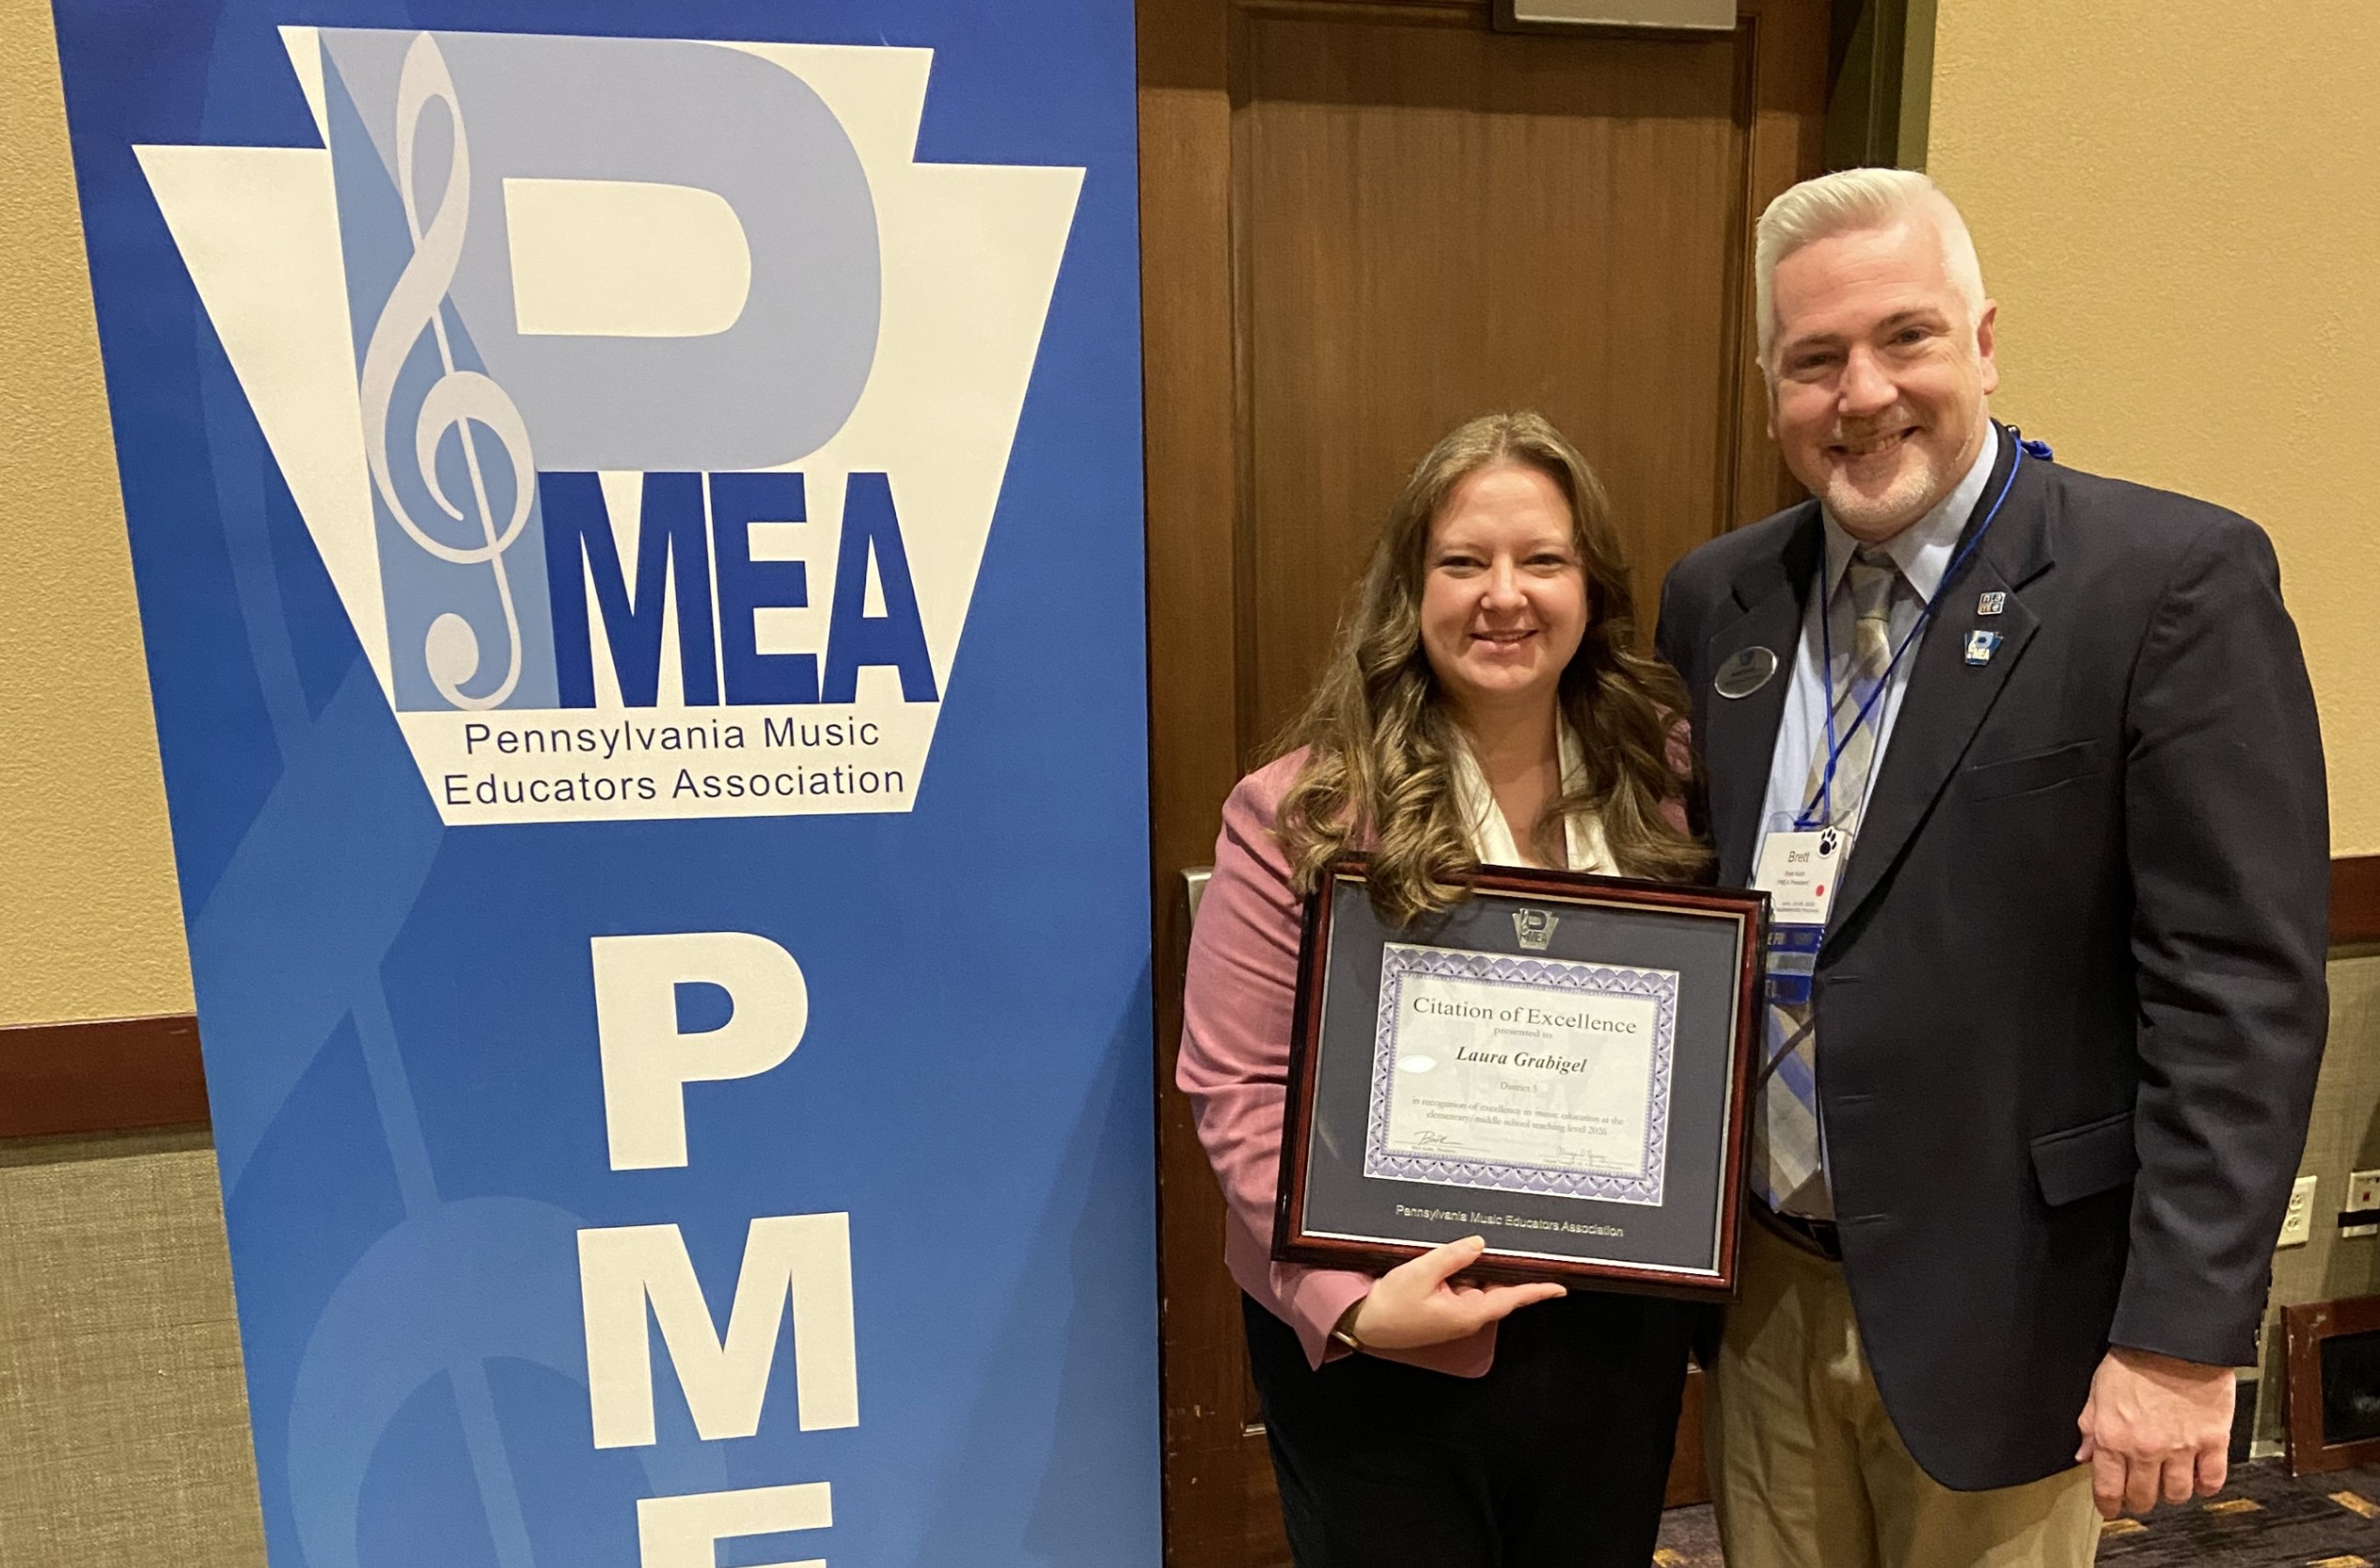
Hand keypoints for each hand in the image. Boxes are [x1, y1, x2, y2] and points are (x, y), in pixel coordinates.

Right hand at [1347, 1236, 1564, 1350]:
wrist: (1363, 1323)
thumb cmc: (1389, 1306)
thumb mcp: (1421, 1273)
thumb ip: (1452, 1257)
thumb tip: (1478, 1244)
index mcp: (1468, 1312)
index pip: (1512, 1298)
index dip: (1537, 1290)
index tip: (1560, 1286)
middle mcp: (1466, 1316)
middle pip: (1495, 1286)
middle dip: (1501, 1266)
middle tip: (1511, 1242)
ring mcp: (1454, 1314)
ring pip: (1476, 1284)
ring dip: (1473, 1267)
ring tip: (1464, 1247)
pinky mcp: (1442, 1309)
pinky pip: (1460, 1287)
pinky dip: (1459, 1272)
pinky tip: (1448, 1259)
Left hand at [2075, 1347, 2233, 1517]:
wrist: (2174, 1341)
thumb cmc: (2135, 1359)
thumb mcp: (2098, 1389)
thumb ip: (2090, 1426)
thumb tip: (2084, 1455)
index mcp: (2112, 1437)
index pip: (2107, 1488)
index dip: (2108, 1505)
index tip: (2110, 1509)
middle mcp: (2144, 1449)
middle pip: (2143, 1497)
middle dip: (2139, 1500)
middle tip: (2140, 1493)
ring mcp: (2180, 1449)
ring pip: (2177, 1494)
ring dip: (2171, 1494)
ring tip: (2169, 1483)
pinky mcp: (2212, 1442)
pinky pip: (2211, 1480)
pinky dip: (2206, 1486)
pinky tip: (2199, 1480)